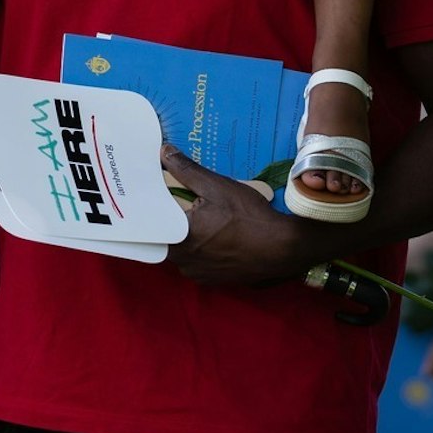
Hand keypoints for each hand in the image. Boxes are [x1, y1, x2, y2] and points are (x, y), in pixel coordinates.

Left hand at [161, 147, 317, 285]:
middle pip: (166, 241)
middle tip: (173, 204)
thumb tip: (164, 151)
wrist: (285, 248)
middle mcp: (186, 263)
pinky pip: (199, 264)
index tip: (147, 200)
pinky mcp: (216, 280)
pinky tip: (213, 235)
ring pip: (182, 254)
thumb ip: (186, 170)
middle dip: (168, 224)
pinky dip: (201, 251)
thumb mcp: (217, 186)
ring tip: (195, 218)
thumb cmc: (249, 216)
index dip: (149, 214)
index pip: (151, 228)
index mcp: (180, 240)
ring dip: (186, 239)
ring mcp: (201, 275)